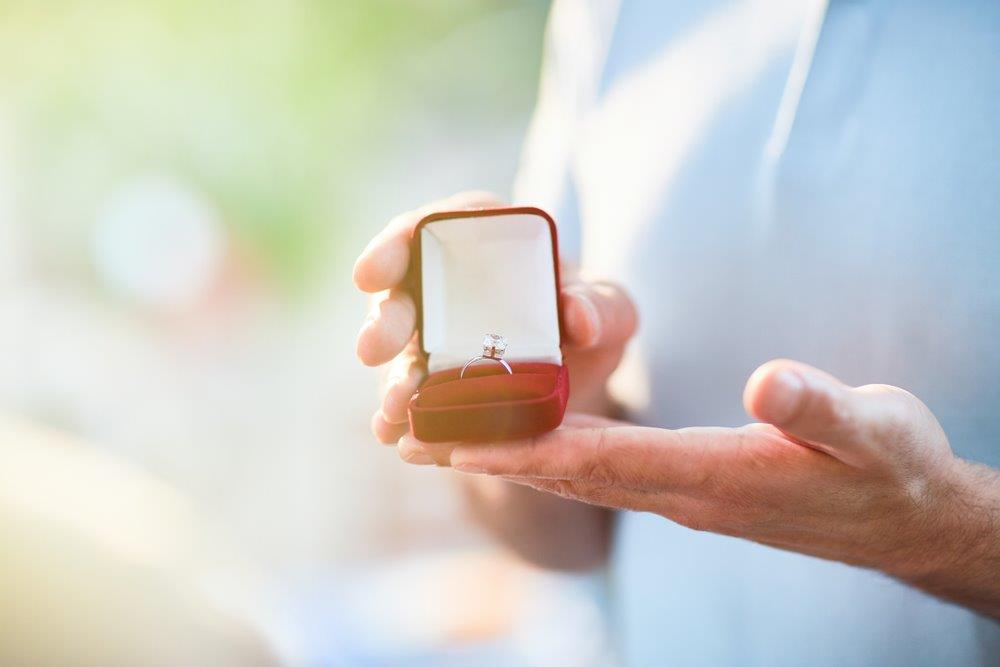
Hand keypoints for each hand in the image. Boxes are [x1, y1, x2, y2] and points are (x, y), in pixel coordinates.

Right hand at [354, 193, 637, 457]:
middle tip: (372, 349)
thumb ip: (603, 305)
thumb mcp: (613, 309)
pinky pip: (411, 401)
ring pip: (399, 355)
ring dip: (392, 381)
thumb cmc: (591, 322)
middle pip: (402, 293)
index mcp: (481, 242)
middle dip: (383, 321)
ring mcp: (431, 340)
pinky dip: (401, 420)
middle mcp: (445, 287)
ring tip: (394, 410)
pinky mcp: (430, 387)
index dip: (393, 246)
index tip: (370, 273)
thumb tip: (579, 318)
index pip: (429, 228)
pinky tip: (395, 436)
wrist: (582, 379)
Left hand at [441, 359, 999, 615]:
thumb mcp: (873, 429)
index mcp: (714, 476)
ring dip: (502, 457)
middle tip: (405, 436)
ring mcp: (680, 495)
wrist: (904, 516)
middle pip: (563, 474)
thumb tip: (769, 379)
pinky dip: (546, 456)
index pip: (599, 461)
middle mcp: (681, 493)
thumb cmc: (889, 468)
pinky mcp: (686, 487)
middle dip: (483, 455)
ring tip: (434, 440)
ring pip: (573, 476)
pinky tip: (519, 441)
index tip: (453, 439)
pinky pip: (598, 472)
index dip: (524, 448)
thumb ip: (820, 407)